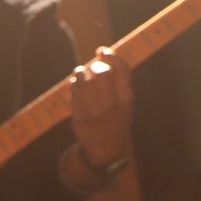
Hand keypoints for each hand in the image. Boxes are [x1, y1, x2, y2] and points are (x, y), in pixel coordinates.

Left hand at [69, 47, 133, 169]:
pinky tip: (75, 85)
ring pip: (83, 81)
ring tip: (80, 74)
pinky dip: (73, 85)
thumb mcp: (126, 104)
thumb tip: (104, 56)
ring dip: (80, 73)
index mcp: (126, 100)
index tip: (102, 50)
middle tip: (92, 67)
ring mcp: (94, 113)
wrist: (106, 150)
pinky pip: (73, 94)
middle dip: (94, 65)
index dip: (112, 56)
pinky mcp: (79, 118)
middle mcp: (111, 106)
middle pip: (101, 72)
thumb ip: (120, 83)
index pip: (122, 70)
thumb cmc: (116, 121)